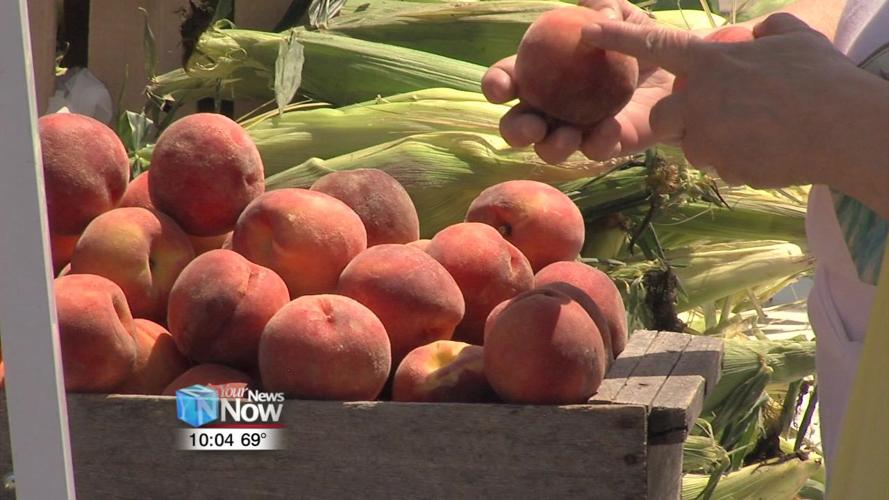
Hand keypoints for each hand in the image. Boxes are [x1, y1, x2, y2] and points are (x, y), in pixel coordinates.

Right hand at [481, 0, 676, 163]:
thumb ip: (607, 6)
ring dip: (552, 147)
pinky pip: (595, 151)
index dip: (496, 85)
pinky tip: (609, 127)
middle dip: (515, 130)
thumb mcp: (623, 15)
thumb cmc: (639, 39)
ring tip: (568, 136)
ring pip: (549, 149)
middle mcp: (551, 107)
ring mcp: (576, 130)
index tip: (500, 89)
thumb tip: (597, 16)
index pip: (509, 80)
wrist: (678, 69)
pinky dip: (597, 142)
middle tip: (532, 126)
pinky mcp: (605, 145)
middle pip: (518, 125)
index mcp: (542, 74)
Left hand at [580, 13, 886, 188]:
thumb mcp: (794, 38)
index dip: (618, 36)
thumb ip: (766, 30)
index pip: (655, 44)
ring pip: (693, 144)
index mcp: (711, 62)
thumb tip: (757, 31)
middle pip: (663, 115)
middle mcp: (698, 99)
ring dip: (716, 141)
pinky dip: (737, 160)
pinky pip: (717, 165)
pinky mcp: (718, 167)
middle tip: (728, 114)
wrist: (844, 131)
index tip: (586, 30)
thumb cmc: (824, 80)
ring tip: (759, 131)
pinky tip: (767, 150)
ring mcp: (706, 136)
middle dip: (684, 118)